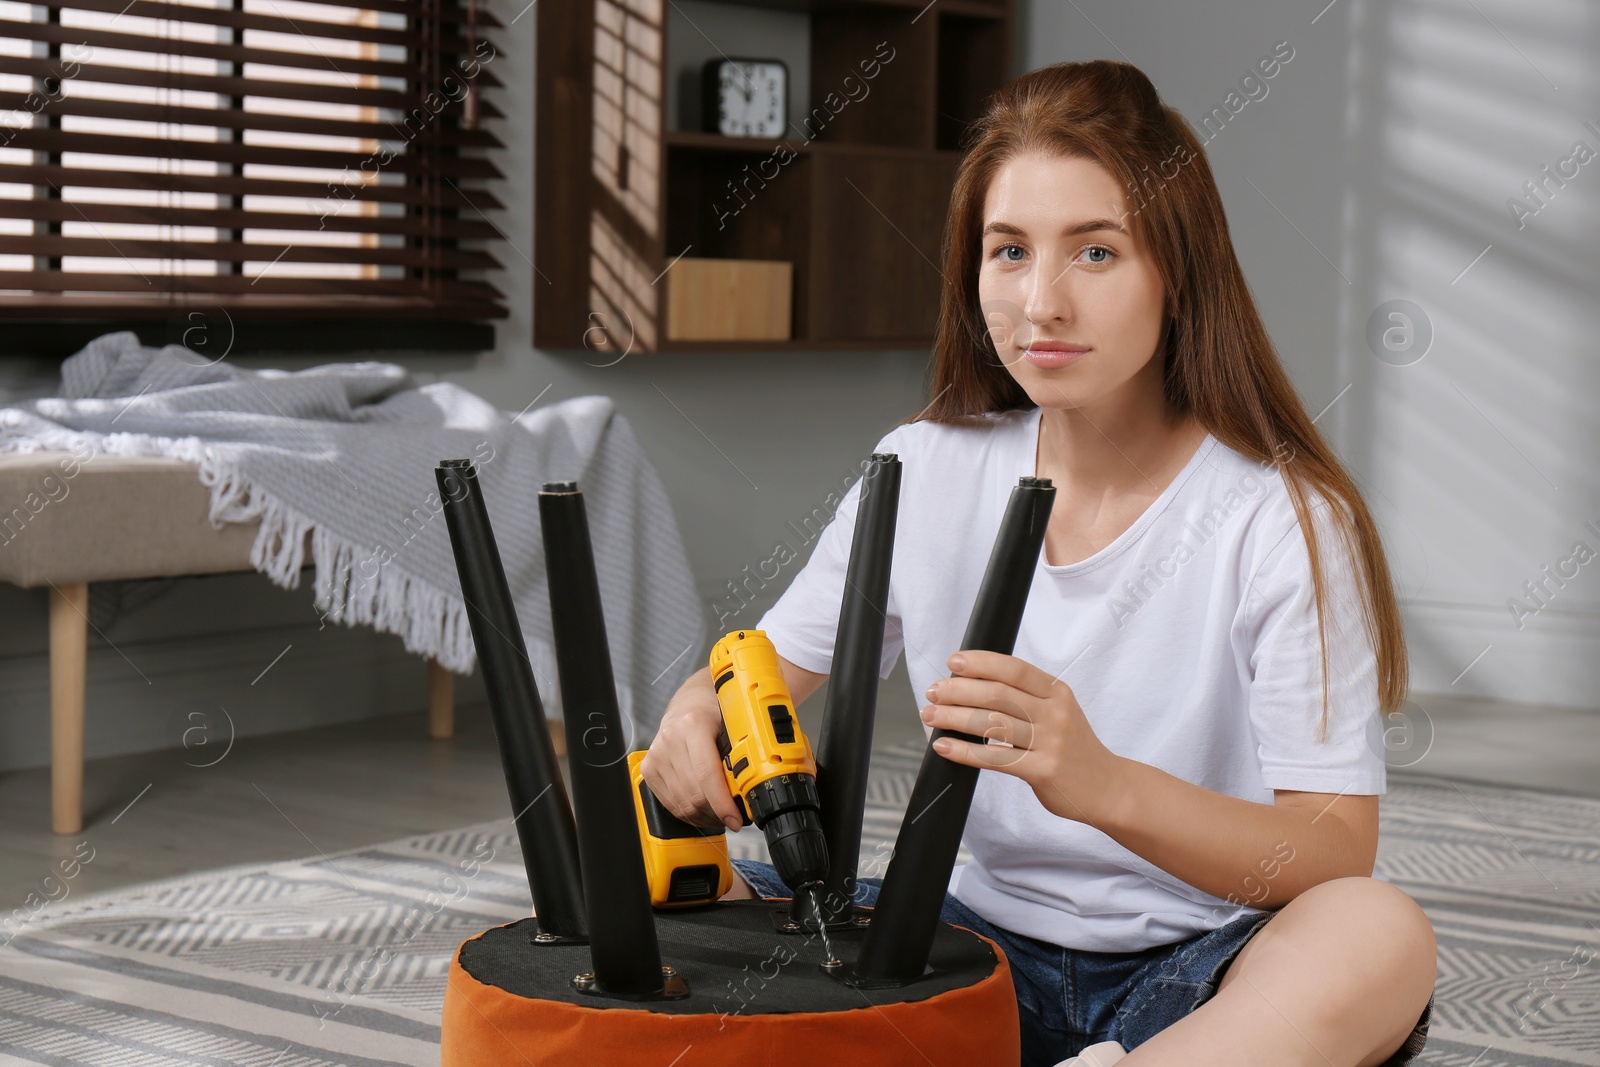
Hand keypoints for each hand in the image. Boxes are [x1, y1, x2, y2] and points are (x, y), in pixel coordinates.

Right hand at [639, 668, 743, 831]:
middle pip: (694, 794)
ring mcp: (656, 755)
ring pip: (682, 803)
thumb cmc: (715, 713)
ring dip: (704, 816)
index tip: (736, 819)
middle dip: (717, 813)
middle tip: (735, 818)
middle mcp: (670, 740)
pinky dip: (689, 813)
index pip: (707, 775)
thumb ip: (741, 754)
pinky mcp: (648, 769)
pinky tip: (703, 812)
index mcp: (693, 725)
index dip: (722, 804)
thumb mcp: (734, 726)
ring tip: (721, 815)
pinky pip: (669, 803)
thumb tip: (750, 791)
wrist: (690, 702)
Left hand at [919, 649, 1122, 827]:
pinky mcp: (1043, 770)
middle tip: (933, 692)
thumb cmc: (1075, 749)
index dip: (980, 662)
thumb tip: (973, 686)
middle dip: (958, 690)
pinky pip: (995, 758)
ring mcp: (1051, 742)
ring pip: (992, 724)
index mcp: (1057, 692)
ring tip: (930, 716)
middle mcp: (1055, 713)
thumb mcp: (1060, 712)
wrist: (1109, 788)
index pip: (1014, 669)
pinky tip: (944, 746)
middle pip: (997, 694)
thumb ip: (1027, 698)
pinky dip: (964, 751)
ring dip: (954, 717)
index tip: (953, 662)